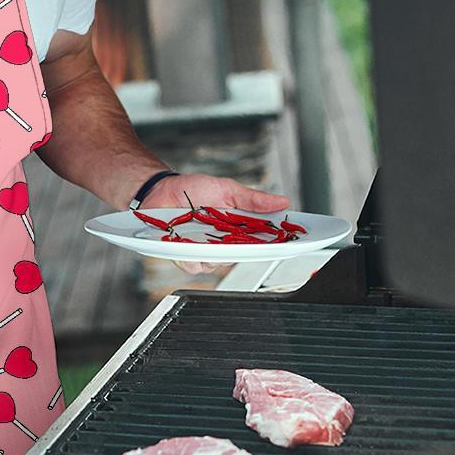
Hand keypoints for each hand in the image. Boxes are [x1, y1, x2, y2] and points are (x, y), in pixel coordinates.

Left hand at [142, 173, 290, 275]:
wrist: (161, 190)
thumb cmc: (193, 190)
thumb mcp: (227, 189)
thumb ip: (253, 199)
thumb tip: (282, 201)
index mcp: (238, 228)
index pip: (263, 241)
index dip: (278, 244)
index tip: (293, 242)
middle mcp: (224, 243)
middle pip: (244, 256)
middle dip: (247, 249)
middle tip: (242, 235)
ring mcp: (205, 252)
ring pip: (219, 264)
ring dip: (216, 250)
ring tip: (207, 232)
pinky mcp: (185, 256)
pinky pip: (195, 265)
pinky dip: (193, 255)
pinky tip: (188, 241)